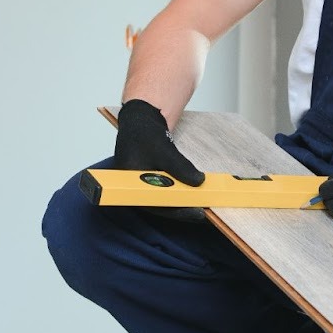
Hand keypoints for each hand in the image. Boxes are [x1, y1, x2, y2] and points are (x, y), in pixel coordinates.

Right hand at [114, 99, 205, 221]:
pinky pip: (164, 190)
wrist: (139, 119)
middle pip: (160, 205)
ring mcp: (141, 185)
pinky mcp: (148, 180)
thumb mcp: (165, 152)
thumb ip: (181, 168)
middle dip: (182, 207)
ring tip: (201, 202)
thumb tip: (199, 182)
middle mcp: (133, 189)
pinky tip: (191, 190)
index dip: (178, 212)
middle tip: (203, 210)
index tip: (198, 213)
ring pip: (163, 198)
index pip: (155, 205)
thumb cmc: (144, 134)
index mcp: (129, 185)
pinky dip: (178, 190)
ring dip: (181, 199)